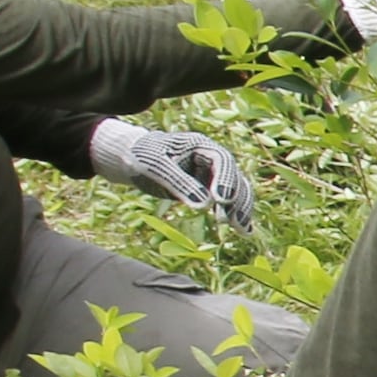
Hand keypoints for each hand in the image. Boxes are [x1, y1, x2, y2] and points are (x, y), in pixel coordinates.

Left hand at [88, 119, 257, 243]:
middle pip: (234, 178)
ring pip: (236, 191)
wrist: (132, 158)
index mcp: (201, 145)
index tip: (222, 200)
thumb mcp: (155, 167)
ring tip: (242, 231)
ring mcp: (212, 175)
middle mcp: (212, 159)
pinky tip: (244, 230)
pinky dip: (236, 213)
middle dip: (235, 199)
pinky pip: (228, 201)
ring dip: (240, 209)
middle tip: (227, 221)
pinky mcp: (208, 189)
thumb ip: (179, 183)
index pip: (222, 161)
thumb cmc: (142, 157)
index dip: (225, 180)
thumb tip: (205, 205)